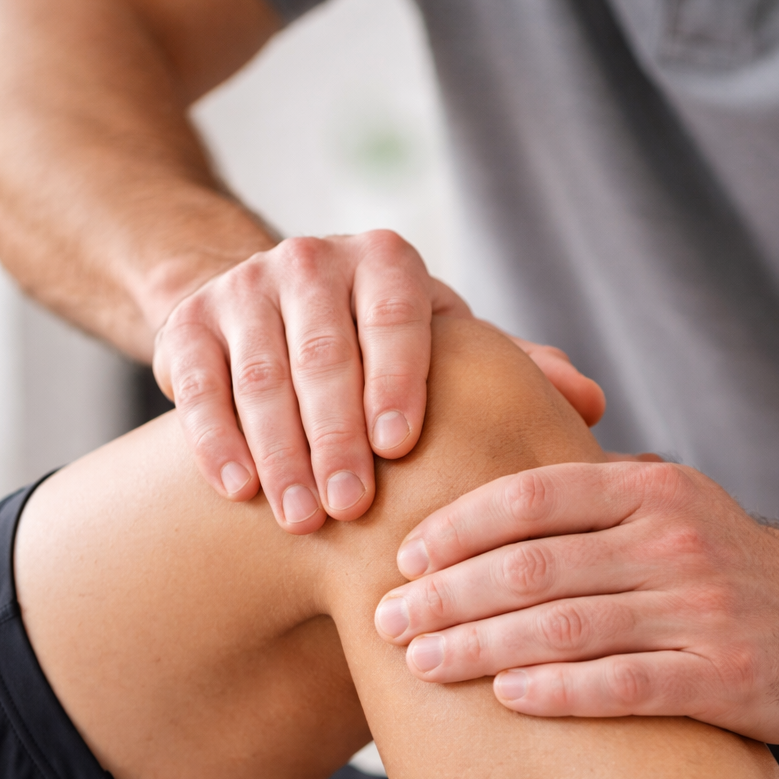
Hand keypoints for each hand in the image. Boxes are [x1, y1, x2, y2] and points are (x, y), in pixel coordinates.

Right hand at [152, 230, 605, 532]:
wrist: (271, 314)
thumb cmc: (385, 351)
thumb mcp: (444, 350)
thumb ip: (508, 374)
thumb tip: (591, 404)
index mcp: (386, 262)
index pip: (394, 312)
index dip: (395, 377)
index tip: (397, 448)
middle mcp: (312, 261)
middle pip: (321, 350)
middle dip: (333, 432)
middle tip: (348, 508)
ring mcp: (243, 288)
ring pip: (257, 371)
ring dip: (278, 448)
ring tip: (300, 518)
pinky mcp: (186, 322)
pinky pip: (195, 383)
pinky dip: (215, 438)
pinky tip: (239, 491)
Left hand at [372, 461, 778, 741]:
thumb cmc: (724, 561)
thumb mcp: (668, 503)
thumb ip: (588, 497)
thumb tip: (467, 502)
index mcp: (649, 489)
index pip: (531, 495)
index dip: (458, 527)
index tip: (405, 558)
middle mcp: (673, 540)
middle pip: (532, 565)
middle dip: (448, 594)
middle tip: (389, 620)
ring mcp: (701, 610)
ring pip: (565, 626)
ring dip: (480, 646)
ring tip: (422, 661)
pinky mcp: (725, 677)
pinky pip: (623, 685)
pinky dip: (558, 692)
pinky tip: (506, 699)